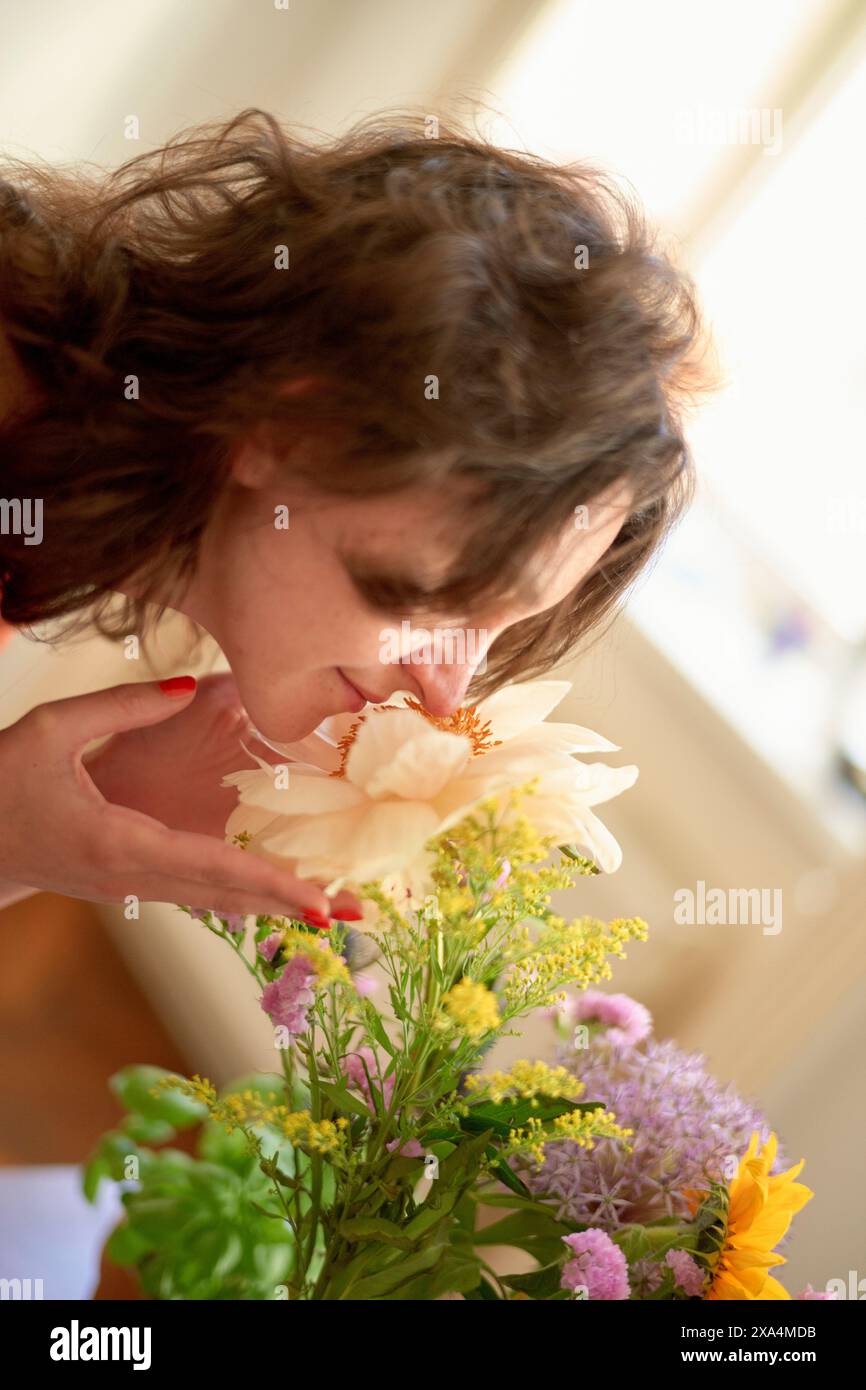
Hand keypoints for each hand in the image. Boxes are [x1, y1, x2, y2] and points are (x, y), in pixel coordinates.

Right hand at [0, 675, 356, 919]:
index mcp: (122, 844)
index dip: (273, 884)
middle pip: (230, 895)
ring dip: (277, 905)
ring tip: (336, 910)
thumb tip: (193, 682)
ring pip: (219, 901)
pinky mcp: (131, 883)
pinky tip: (278, 894)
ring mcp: (134, 888)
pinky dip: (245, 894)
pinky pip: (200, 893)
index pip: (213, 868)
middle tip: (360, 916)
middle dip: (296, 906)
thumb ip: (123, 704)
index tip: (323, 903)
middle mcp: (136, 877)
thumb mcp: (49, 730)